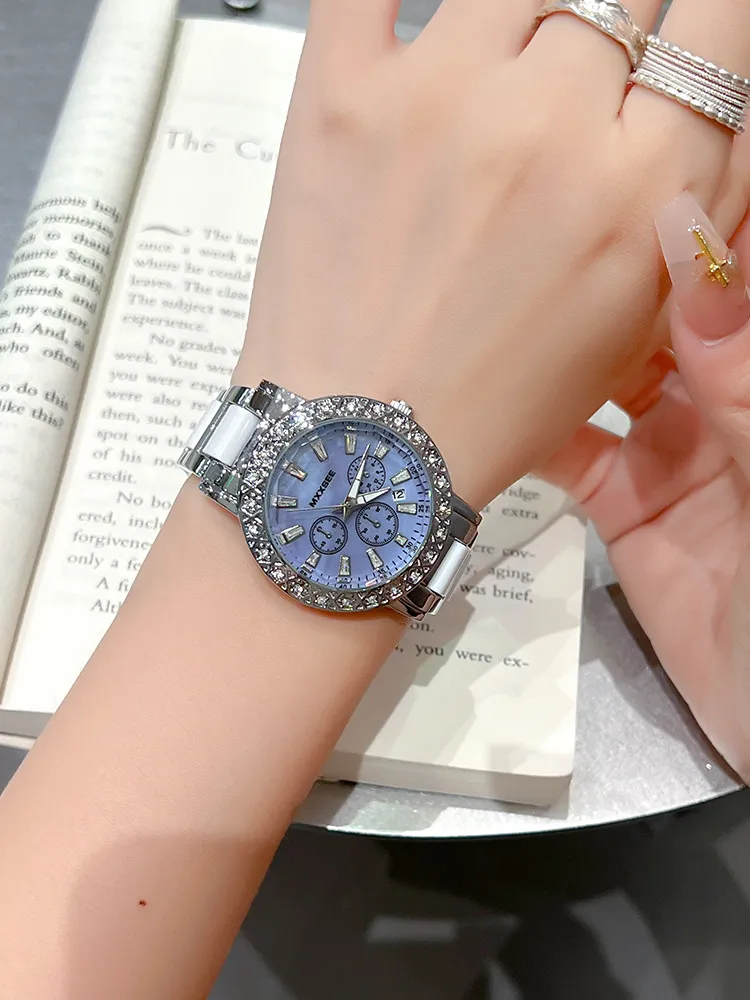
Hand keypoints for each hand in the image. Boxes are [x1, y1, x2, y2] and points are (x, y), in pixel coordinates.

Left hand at [236, 0, 749, 507]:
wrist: (363, 443)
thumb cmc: (491, 402)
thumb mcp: (637, 318)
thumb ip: (695, 192)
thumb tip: (709, 93)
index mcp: (641, 190)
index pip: (719, 21)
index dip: (702, 23)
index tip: (674, 38)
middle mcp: (549, 130)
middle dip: (605, 37)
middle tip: (565, 89)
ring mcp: (439, 100)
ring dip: (517, 23)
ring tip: (490, 90)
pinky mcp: (343, 98)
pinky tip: (418, 37)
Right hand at [539, 192, 749, 780]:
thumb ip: (740, 372)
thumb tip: (687, 240)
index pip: (732, 274)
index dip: (692, 210)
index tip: (622, 145)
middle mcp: (734, 400)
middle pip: (668, 310)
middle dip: (609, 262)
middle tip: (532, 202)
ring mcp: (682, 455)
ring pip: (613, 373)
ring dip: (563, 337)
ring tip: (495, 283)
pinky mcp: (633, 511)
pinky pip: (577, 454)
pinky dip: (534, 425)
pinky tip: (485, 392)